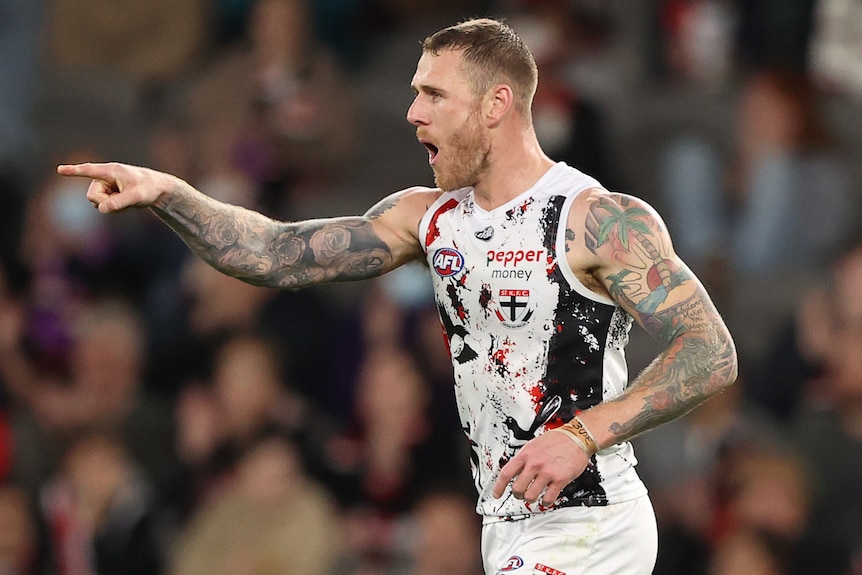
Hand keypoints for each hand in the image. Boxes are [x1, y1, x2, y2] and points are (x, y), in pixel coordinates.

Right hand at [56, 162, 177, 213]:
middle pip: (91, 196)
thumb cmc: (149, 188)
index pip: (89, 170)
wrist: (158, 189)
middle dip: (104, 203)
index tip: (59, 169)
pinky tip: (124, 202)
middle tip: (122, 201)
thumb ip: (119, 202)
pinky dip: (112, 207)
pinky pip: (102, 205)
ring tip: (126, 200)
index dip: (74, 171)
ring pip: (96, 201)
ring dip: (109, 205)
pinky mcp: (108, 192)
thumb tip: (102, 209)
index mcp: (111, 171)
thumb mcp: (136, 197)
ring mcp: (106, 185)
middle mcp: (106, 176)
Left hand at [492, 429, 589, 506]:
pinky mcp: (560, 480)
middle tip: (520, 494)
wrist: (577, 438)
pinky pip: (548, 498)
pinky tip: (546, 500)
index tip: (496, 494)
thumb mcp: (534, 444)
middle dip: (517, 494)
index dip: (498, 487)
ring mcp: (547, 473)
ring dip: (530, 499)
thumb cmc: (557, 440)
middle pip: (517, 488)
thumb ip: (524, 458)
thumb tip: (515, 470)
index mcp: (526, 454)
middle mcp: (534, 464)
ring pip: (530, 496)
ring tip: (533, 496)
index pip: (506, 473)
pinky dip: (545, 502)